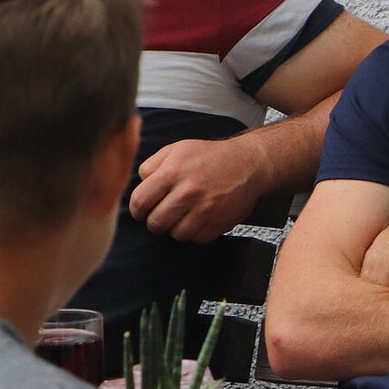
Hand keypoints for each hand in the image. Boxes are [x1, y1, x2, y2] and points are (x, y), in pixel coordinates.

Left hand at [130, 137, 265, 242]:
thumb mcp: (177, 149)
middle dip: (156, 221)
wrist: (250, 163)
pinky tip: (201, 218)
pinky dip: (197, 232)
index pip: (139, 202)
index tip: (144, 209)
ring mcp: (206, 209)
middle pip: (155, 223)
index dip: (138, 209)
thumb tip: (138, 185)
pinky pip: (197, 239)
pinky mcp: (220, 222)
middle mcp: (188, 191)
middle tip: (165, 213)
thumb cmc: (211, 156)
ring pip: (176, 234)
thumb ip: (151, 165)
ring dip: (177, 227)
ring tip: (185, 214)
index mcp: (173, 172)